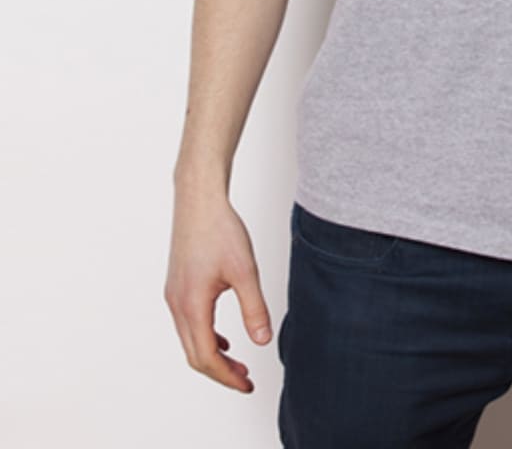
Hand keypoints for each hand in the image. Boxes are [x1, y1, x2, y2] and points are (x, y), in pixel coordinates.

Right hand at [163, 188, 272, 392]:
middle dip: (220, 372)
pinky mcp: (178, 286)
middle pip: (195, 354)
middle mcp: (177, 305)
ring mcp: (174, 296)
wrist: (199, 201)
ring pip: (190, 339)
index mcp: (191, 305)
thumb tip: (262, 342)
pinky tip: (224, 337)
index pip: (206, 356)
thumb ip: (254, 308)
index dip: (227, 376)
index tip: (247, 384)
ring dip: (213, 355)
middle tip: (246, 380)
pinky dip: (206, 337)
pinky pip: (189, 323)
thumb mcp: (244, 271)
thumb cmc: (220, 230)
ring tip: (238, 364)